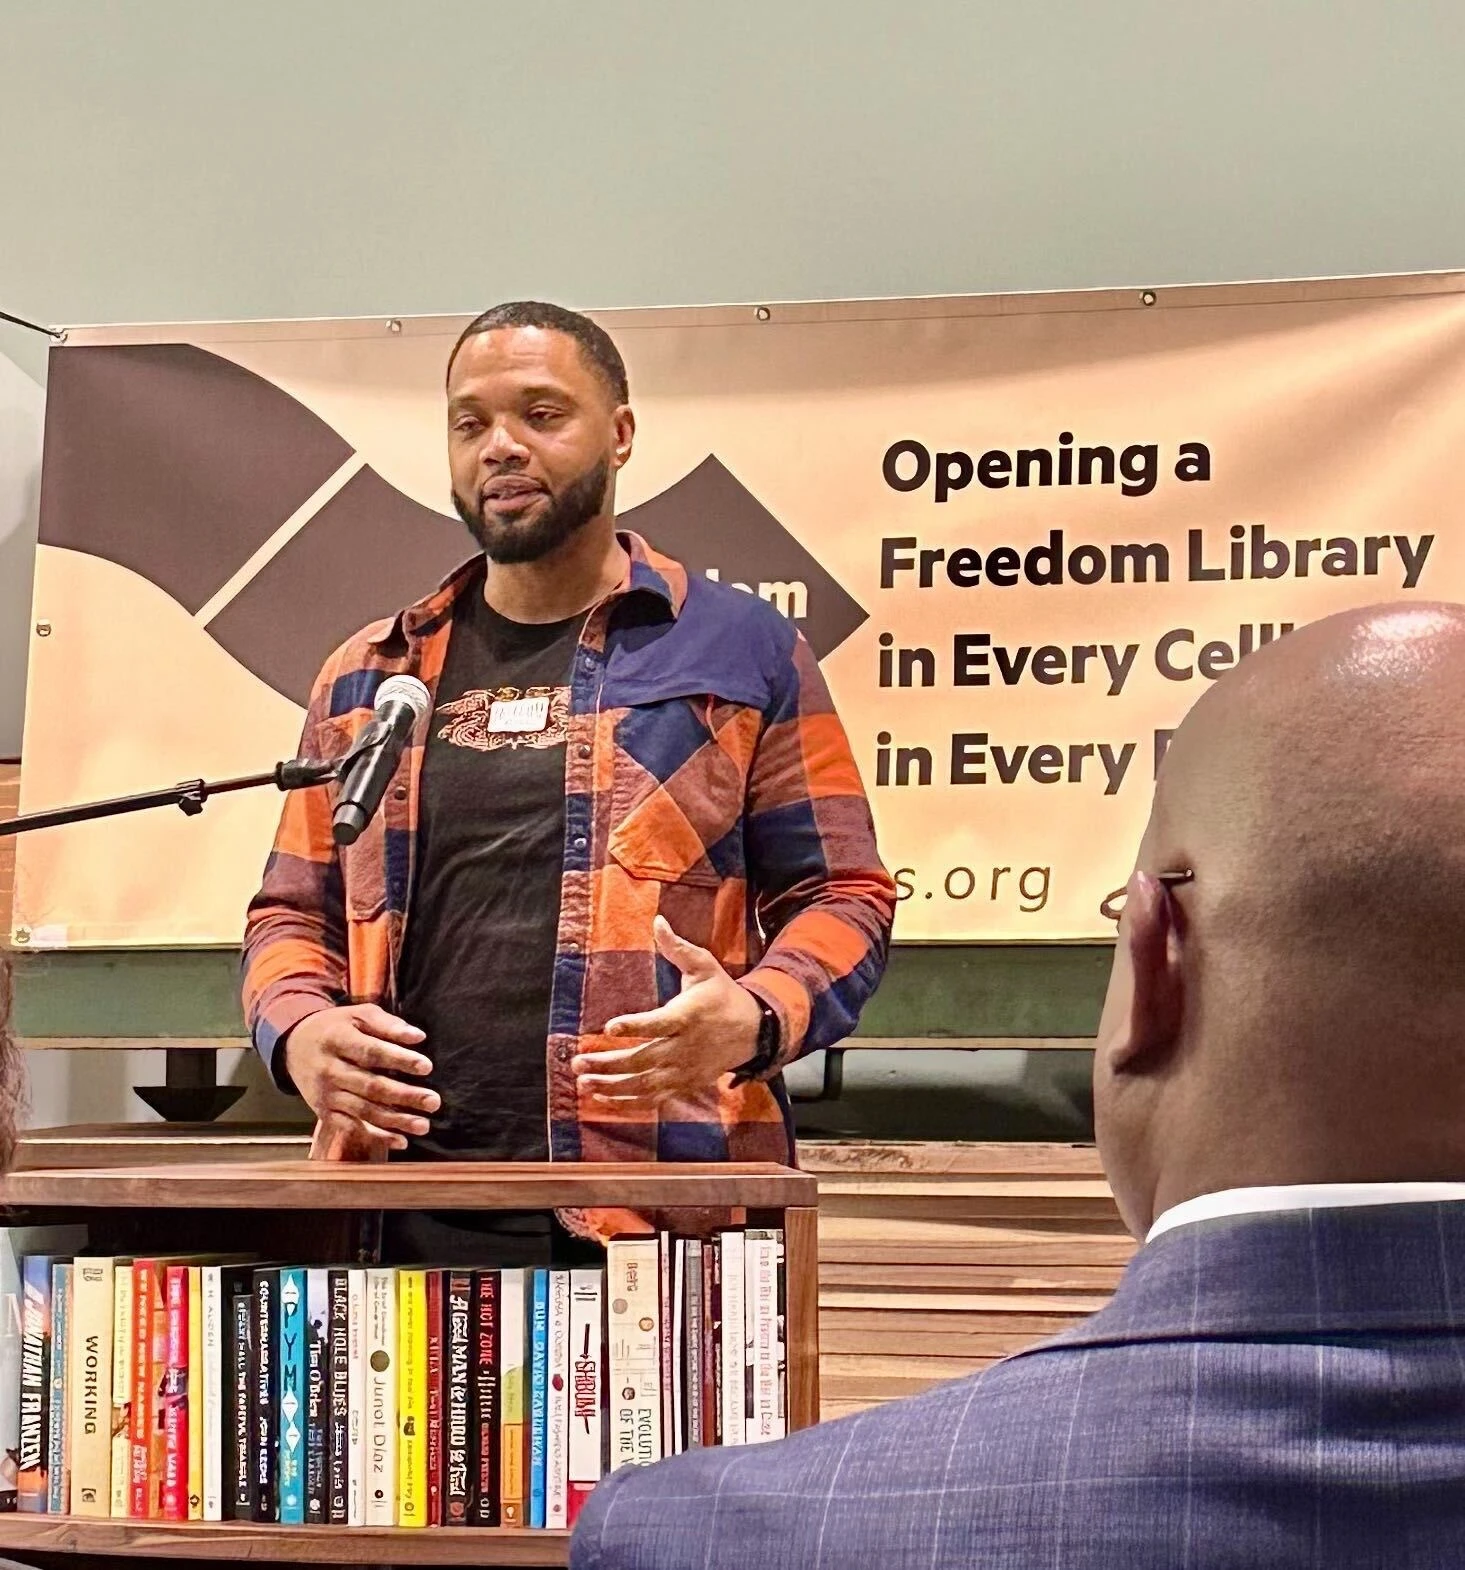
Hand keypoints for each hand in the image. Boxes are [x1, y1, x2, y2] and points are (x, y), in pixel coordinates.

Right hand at [283, 1003, 437, 1153]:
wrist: (294, 1046)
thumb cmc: (336, 1027)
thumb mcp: (357, 1015)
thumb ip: (387, 1024)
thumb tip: (418, 1037)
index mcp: (337, 1040)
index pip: (371, 1052)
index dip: (399, 1060)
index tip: (427, 1066)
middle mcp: (329, 1070)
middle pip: (370, 1086)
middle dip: (404, 1096)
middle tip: (434, 1101)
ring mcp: (325, 1095)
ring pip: (364, 1111)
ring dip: (396, 1121)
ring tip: (424, 1126)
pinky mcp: (324, 1112)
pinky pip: (352, 1127)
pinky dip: (376, 1136)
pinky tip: (401, 1141)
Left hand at [571, 916, 762, 1104]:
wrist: (753, 1031)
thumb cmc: (721, 994)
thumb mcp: (704, 966)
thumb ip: (678, 948)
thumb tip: (657, 921)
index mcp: (689, 1016)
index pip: (659, 1023)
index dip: (635, 1026)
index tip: (609, 1026)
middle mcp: (685, 1047)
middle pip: (643, 1059)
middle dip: (609, 1063)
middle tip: (579, 1062)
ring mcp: (685, 1070)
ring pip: (645, 1084)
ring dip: (612, 1086)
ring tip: (583, 1082)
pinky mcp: (685, 1084)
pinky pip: (653, 1098)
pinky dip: (627, 1102)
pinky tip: (602, 1098)